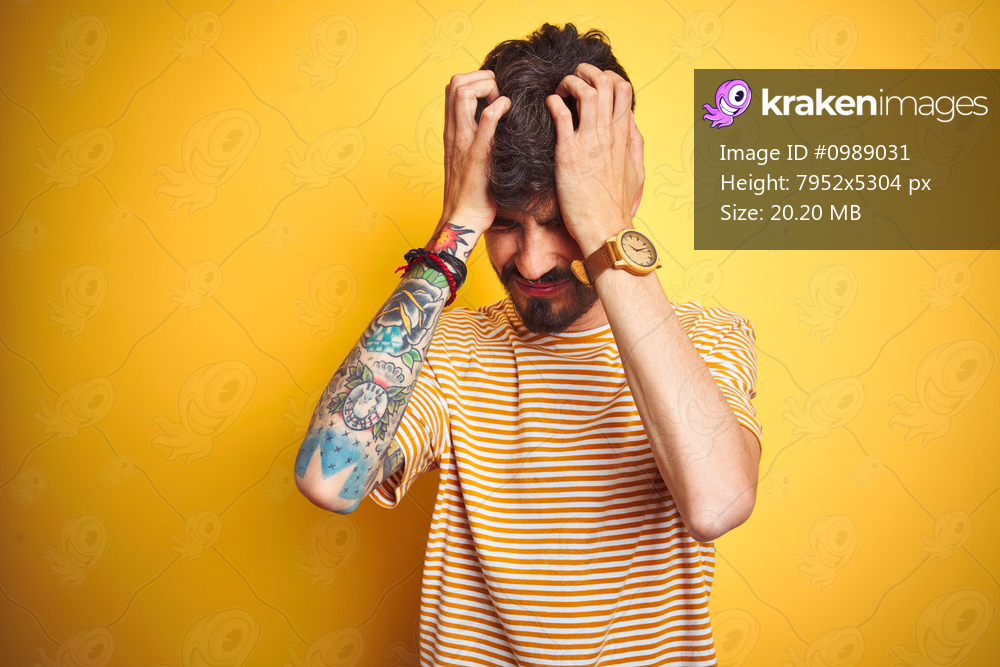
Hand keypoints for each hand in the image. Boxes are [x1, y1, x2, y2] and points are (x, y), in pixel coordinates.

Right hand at [438, 70, 510, 233]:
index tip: (492, 95)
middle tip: (498, 94)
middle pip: (454, 82)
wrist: (463, 218)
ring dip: (488, 86)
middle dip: (480, 77)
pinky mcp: (478, 152)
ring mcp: (464, 140)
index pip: (452, 88)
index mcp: (451, 131)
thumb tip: (494, 126)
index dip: (474, 81)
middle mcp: (454, 131)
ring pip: (464, 91)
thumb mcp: (467, 158)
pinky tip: (510, 113)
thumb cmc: (470, 192)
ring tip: (502, 103)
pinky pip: (488, 117)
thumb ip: (474, 139)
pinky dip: (501, 105)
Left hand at [545, 63, 644, 253]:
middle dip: (586, 72)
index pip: (623, 89)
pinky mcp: (569, 154)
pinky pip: (562, 115)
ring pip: (586, 92)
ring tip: (561, 90)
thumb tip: (631, 125)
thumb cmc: (616, 206)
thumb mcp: (636, 172)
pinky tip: (550, 105)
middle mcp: (609, 134)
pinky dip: (555, 102)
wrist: (605, 230)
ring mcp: (590, 142)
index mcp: (623, 136)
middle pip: (606, 82)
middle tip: (573, 80)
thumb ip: (634, 145)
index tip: (593, 85)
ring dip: (570, 82)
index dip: (607, 77)